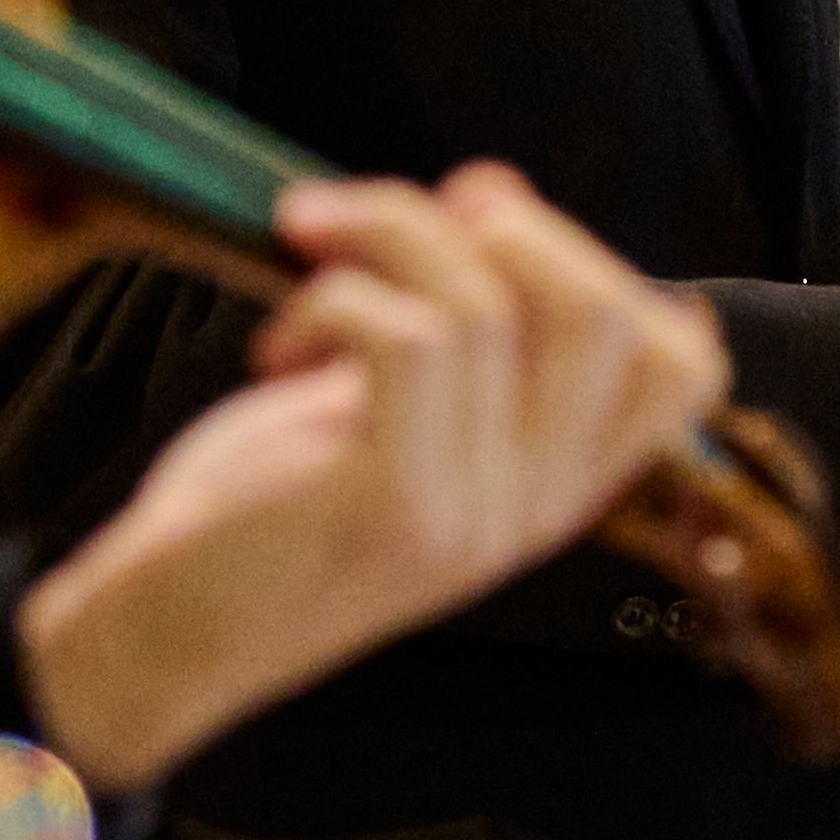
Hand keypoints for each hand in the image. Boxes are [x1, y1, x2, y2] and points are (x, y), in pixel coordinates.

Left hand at [16, 162, 731, 787]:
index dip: (613, 267)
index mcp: (555, 488)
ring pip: (487, 307)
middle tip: (405, 220)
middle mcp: (537, 507)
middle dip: (511, 226)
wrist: (156, 646)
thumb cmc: (266, 515)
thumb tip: (494, 193)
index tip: (495, 234)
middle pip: (609, 318)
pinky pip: (404, 339)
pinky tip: (280, 343)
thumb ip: (469, 332)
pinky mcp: (389, 503)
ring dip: (386, 239)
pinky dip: (331, 300)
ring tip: (309, 257)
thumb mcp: (396, 421)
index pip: (683, 370)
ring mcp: (472, 510)